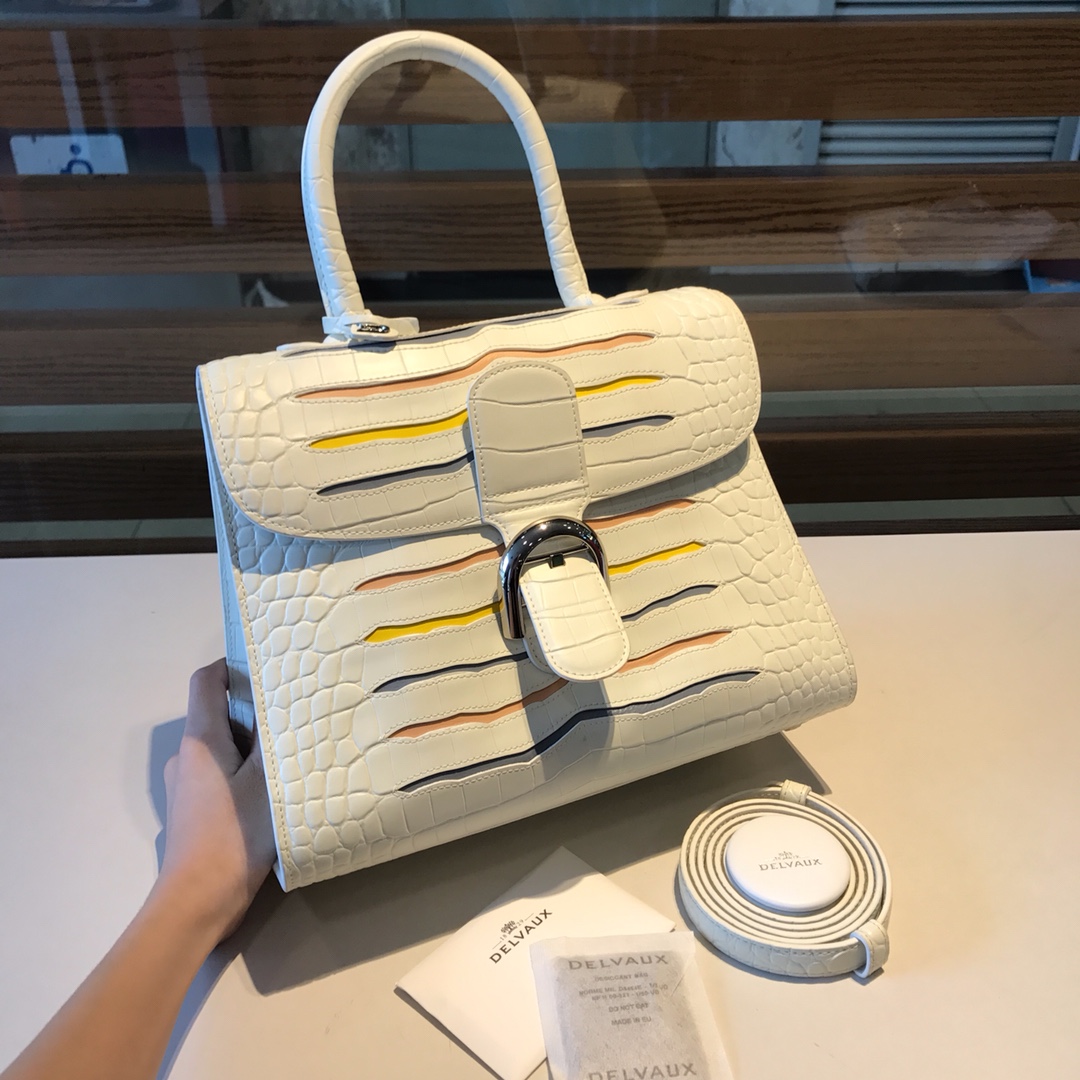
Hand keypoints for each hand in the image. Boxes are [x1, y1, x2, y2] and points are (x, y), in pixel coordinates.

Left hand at [156, 659, 275, 941]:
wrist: (198, 901)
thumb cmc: (233, 834)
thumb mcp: (268, 781)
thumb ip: (277, 742)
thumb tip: (291, 707)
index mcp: (200, 739)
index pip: (206, 681)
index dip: (232, 664)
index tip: (269, 663)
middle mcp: (187, 757)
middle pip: (221, 715)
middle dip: (258, 711)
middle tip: (300, 711)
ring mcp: (188, 786)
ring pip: (226, 749)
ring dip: (256, 747)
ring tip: (297, 750)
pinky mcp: (196, 812)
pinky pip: (224, 776)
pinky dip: (248, 774)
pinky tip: (280, 789)